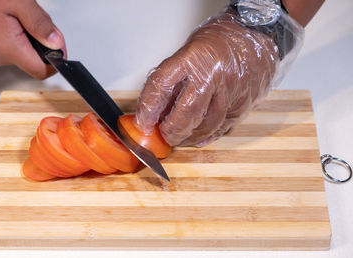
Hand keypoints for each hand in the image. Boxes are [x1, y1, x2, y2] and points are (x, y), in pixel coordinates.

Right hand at [0, 0, 65, 78]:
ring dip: (31, 39)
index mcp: (8, 49)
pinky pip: (13, 48)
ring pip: (25, 54)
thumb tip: (56, 44)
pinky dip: (20, 37)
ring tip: (22, 17)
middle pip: (34, 62)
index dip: (55, 61)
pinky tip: (14, 21)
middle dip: (43, 45)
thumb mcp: (20, 4)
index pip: (41, 71)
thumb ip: (41, 25)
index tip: (59, 47)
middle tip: (40, 23)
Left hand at [136, 12, 278, 146]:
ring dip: (189, 138)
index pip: (161, 84)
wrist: (257, 33)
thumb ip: (174, 80)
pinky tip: (199, 138)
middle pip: (187, 113)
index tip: (143, 121)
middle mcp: (212, 74)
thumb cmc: (220, 42)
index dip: (148, 108)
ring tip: (180, 138)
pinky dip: (209, 136)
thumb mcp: (190, 51)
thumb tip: (156, 111)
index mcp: (193, 57)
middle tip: (164, 136)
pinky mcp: (245, 103)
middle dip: (171, 131)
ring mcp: (231, 90)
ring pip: (206, 126)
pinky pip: (224, 127)